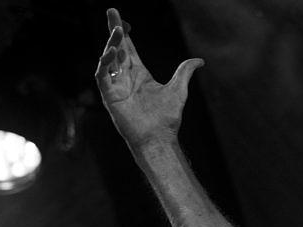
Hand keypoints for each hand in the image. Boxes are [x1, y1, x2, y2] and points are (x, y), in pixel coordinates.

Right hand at [94, 8, 203, 147]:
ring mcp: (116, 86)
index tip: (121, 17)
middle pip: (117, 48)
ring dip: (111, 44)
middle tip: (112, 12)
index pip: (128, 48)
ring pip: (108, 58)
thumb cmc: (167, 117)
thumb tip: (200, 60)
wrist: (159, 138)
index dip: (124, 33)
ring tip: (118, 30)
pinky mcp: (110, 96)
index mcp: (139, 74)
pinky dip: (104, 63)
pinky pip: (102, 76)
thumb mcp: (178, 89)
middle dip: (114, 30)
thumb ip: (184, 72)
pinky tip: (110, 52)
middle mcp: (125, 77)